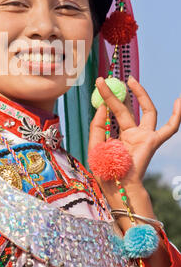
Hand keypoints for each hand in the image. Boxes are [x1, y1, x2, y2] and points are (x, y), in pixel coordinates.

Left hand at [88, 76, 180, 194]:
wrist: (118, 187)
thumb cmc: (106, 171)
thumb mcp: (95, 146)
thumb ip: (97, 126)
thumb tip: (102, 106)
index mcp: (118, 136)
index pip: (111, 114)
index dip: (105, 100)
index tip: (97, 85)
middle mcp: (132, 134)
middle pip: (125, 108)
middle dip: (115, 93)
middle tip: (106, 78)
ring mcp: (144, 137)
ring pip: (146, 110)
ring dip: (140, 94)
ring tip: (130, 79)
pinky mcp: (153, 141)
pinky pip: (169, 128)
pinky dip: (176, 115)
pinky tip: (179, 101)